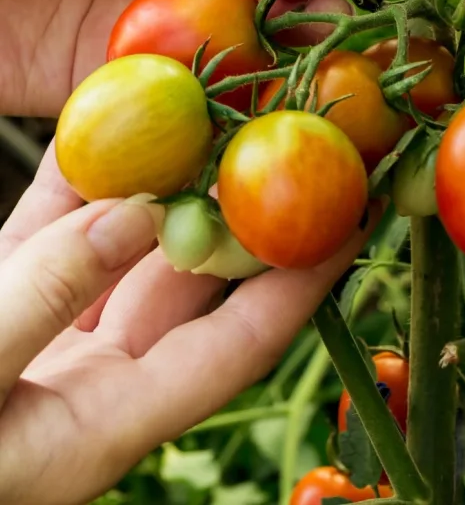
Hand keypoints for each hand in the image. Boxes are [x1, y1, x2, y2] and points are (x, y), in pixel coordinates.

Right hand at [0, 147, 381, 504]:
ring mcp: (48, 329)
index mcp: (105, 426)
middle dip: (242, 220)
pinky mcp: (2, 289)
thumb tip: (134, 211)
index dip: (298, 288)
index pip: (234, 350)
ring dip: (164, 185)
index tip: (350, 223)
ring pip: (125, 246)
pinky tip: (109, 122)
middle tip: (296, 149)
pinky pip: (55, 225)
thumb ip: (45, 296)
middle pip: (192, 289)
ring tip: (214, 119)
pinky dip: (81, 177)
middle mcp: (92, 376)